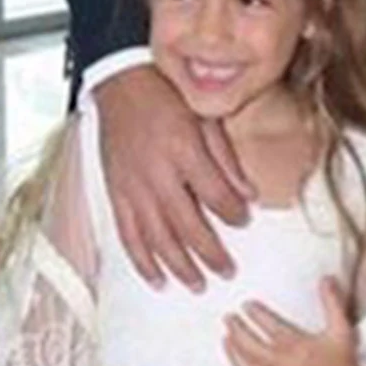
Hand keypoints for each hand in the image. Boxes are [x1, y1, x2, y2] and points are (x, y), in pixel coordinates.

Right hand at [95, 64, 251, 291]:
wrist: (120, 82)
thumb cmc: (165, 95)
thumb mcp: (205, 116)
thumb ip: (226, 158)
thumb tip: (249, 194)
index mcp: (184, 149)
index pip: (214, 193)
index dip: (232, 212)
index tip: (244, 221)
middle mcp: (157, 172)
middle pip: (187, 224)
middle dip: (210, 252)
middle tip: (227, 271)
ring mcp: (133, 185)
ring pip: (157, 236)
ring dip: (178, 265)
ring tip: (197, 284)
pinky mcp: (115, 192)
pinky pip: (128, 233)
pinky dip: (142, 260)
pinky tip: (157, 279)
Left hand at [224, 278, 365, 365]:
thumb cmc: (344, 362)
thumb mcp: (341, 329)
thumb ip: (332, 303)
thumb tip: (325, 279)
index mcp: (300, 349)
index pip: (271, 329)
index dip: (256, 315)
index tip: (246, 305)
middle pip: (253, 349)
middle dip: (237, 332)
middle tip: (228, 318)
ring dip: (234, 355)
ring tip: (226, 339)